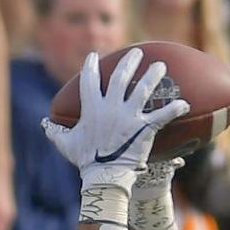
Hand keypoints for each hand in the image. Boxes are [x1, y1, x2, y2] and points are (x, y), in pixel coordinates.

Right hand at [41, 50, 189, 189]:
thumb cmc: (85, 161)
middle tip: (137, 52)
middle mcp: (111, 107)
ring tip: (160, 65)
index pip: (89, 81)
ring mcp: (129, 116)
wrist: (103, 177)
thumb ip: (56, 132)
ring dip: (154, 75)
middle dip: (130, 61)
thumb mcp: (67, 145)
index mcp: (92, 109)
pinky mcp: (144, 128)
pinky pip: (163, 115)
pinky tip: (184, 102)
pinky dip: (175, 108)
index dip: (90, 66)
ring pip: (144, 89)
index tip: (94, 56)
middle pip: (122, 77)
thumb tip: (45, 124)